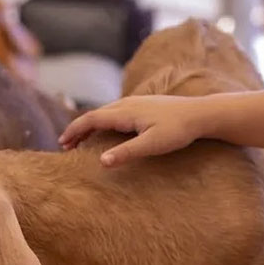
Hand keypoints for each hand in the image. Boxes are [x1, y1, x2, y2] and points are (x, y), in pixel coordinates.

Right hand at [58, 95, 206, 166]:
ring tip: (81, 140)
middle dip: (79, 129)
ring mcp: (135, 102)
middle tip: (66, 145)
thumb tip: (102, 161)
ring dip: (90, 126)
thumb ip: (127, 152)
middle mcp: (127, 103)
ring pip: (105, 113)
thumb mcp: (152, 145)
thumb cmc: (178, 131)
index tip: (63, 143)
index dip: (75, 130)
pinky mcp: (143, 105)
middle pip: (95, 115)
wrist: (201, 114)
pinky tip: (106, 131)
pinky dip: (103, 122)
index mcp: (125, 112)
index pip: (92, 119)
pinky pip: (115, 112)